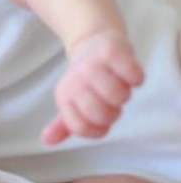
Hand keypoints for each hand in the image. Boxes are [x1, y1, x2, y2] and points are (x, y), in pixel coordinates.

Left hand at [41, 30, 143, 144]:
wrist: (91, 41)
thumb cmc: (85, 79)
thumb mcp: (71, 100)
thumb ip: (64, 124)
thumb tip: (46, 140)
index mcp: (64, 95)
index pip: (82, 128)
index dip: (98, 129)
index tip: (101, 119)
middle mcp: (75, 80)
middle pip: (101, 114)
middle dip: (113, 113)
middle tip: (111, 101)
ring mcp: (92, 65)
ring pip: (118, 96)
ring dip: (124, 95)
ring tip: (119, 85)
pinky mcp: (112, 50)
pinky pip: (132, 75)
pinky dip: (135, 78)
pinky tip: (128, 73)